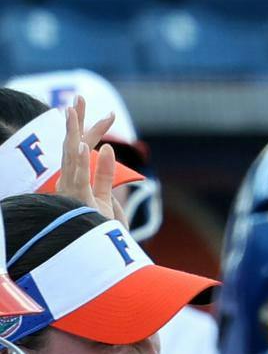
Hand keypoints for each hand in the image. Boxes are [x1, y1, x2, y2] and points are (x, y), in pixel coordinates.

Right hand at [51, 99, 125, 224]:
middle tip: (77, 97)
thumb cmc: (94, 230)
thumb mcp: (105, 199)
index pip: (84, 149)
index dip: (95, 130)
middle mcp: (70, 181)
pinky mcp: (77, 201)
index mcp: (77, 180)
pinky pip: (78, 179)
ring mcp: (71, 190)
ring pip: (70, 157)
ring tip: (71, 111)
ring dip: (71, 134)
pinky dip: (80, 162)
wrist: (90, 256)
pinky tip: (83, 146)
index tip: (110, 114)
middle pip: (73, 146)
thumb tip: (110, 149)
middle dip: (75, 122)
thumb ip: (105, 174)